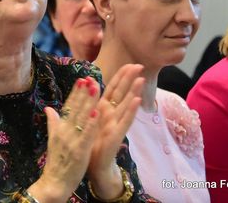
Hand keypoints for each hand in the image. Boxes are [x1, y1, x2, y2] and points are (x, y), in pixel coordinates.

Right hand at [28, 77, 100, 202]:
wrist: (54, 182)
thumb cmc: (57, 161)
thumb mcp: (53, 139)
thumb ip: (53, 122)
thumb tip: (48, 108)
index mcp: (59, 127)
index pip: (68, 106)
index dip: (75, 93)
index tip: (82, 79)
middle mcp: (64, 130)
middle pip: (75, 108)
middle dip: (83, 92)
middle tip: (90, 77)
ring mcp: (71, 140)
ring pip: (81, 117)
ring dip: (88, 101)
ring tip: (95, 87)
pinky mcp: (79, 150)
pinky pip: (86, 134)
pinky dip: (90, 123)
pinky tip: (97, 112)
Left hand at [87, 63, 143, 198]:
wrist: (93, 163)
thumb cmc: (90, 140)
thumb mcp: (86, 117)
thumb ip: (87, 102)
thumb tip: (86, 83)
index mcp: (102, 108)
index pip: (113, 88)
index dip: (120, 76)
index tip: (128, 63)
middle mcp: (111, 114)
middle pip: (122, 92)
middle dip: (130, 79)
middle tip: (139, 65)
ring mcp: (115, 123)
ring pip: (126, 104)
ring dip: (134, 91)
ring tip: (141, 79)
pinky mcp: (116, 134)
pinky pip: (125, 120)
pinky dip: (131, 110)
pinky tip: (137, 101)